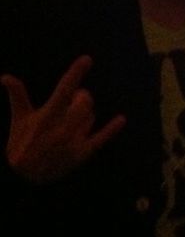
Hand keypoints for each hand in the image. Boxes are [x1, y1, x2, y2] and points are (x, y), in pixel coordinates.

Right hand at [3, 55, 125, 183]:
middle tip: (73, 99)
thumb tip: (5, 76)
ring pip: (90, 116)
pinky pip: (101, 138)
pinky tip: (121, 119)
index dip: (75, 74)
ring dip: (84, 113)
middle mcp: (62, 128)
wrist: (24, 178)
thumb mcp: (19, 119)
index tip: (86, 59)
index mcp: (46, 116)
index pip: (63, 90)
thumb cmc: (21, 143)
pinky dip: (111, 129)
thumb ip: (18, 96)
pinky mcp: (82, 153)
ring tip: (70, 120)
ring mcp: (73, 141)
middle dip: (81, 97)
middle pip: (84, 101)